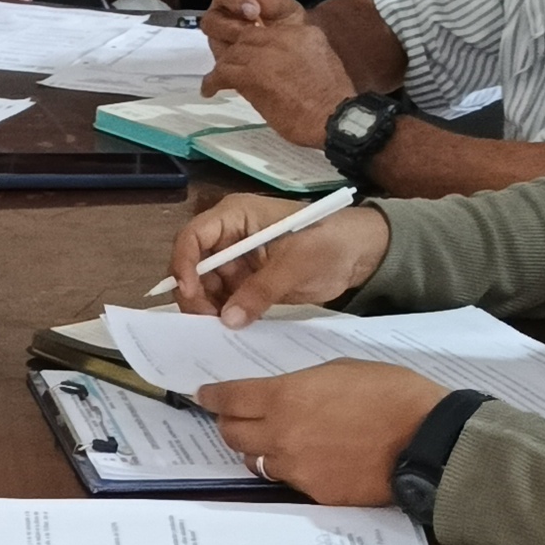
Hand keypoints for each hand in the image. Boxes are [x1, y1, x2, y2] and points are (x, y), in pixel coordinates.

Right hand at [168, 190, 390, 326]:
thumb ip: (261, 290)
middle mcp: (229, 237)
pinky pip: (225, 299)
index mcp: (236, 216)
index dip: (184, 263)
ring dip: (207, 307)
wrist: (360, 253)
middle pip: (193, 265)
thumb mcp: (296, 263)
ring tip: (220, 328)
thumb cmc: (330, 242)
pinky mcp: (248, 282)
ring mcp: (237, 260)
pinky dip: (224, 314)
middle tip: (206, 322)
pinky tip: (230, 328)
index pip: (193, 236)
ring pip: (205, 287)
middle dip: (195, 293)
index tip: (189, 292)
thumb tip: (228, 319)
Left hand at [199, 0, 355, 148]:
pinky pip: (223, 71)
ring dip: (225, 68)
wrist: (336, 117)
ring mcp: (267, 52)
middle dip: (235, 52)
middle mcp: (283, 35)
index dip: (253, 41)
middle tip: (230, 69)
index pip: (267, 27)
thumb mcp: (321, 62)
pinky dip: (213, 82)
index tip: (249, 55)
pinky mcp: (253, 73)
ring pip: (233, 52)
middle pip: (246, 35)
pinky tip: (210, 90)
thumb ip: (299, 55)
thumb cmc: (332, 100)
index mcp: (302, 31)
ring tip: (221, 81)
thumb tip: (281, 64)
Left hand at [200, 362, 443, 507]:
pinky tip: (312, 460)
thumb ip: (301, 385)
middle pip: (232, 435)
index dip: (212, 397)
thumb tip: (282, 395)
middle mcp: (281, 437)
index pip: (229, 399)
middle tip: (238, 417)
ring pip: (256, 462)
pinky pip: (289, 481)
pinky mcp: (316, 494)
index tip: (204, 395)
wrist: (426, 440)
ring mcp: (297, 470)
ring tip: (275, 440)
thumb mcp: (340, 371)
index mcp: (285, 398)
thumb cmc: (390, 393)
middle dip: (230, 424)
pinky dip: (293, 469)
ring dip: (258, 450)